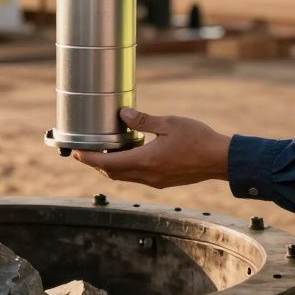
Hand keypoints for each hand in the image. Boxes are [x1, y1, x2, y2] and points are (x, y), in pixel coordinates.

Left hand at [72, 107, 230, 188]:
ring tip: (101, 152)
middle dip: (95, 163)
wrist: (220, 159)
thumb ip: (142, 120)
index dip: (88, 158)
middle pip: (112, 173)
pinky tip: (127, 155)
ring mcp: (155, 180)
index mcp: (146, 161)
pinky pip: (137, 176)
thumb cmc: (197, 139)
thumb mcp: (168, 123)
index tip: (74, 152)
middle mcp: (147, 175)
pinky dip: (125, 167)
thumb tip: (121, 114)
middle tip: (82, 152)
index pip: (108, 163)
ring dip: (110, 166)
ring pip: (124, 176)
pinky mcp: (163, 180)